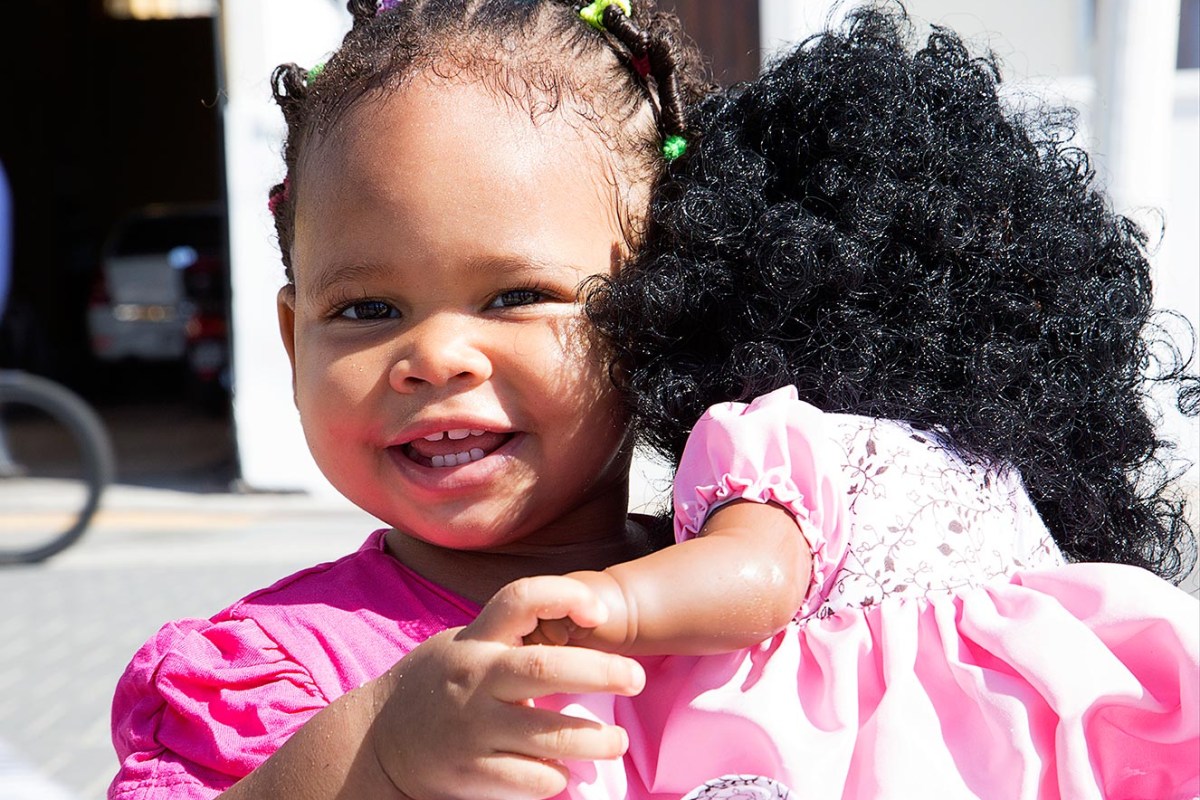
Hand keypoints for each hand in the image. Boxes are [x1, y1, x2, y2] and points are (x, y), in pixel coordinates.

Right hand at [369, 576, 645, 799]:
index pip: (520, 599)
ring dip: (593, 740)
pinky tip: (566, 774)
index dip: (564, 596)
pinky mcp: (472, 772)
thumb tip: (579, 622)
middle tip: (636, 678)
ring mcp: (473, 728)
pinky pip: (530, 779)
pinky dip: (556, 778)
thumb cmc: (436, 685)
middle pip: (546, 669)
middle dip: (602, 672)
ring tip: (614, 742)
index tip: (598, 611)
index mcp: (476, 641)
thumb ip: (509, 636)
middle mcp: (476, 679)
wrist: (374, 742)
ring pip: (548, 734)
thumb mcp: (462, 645)